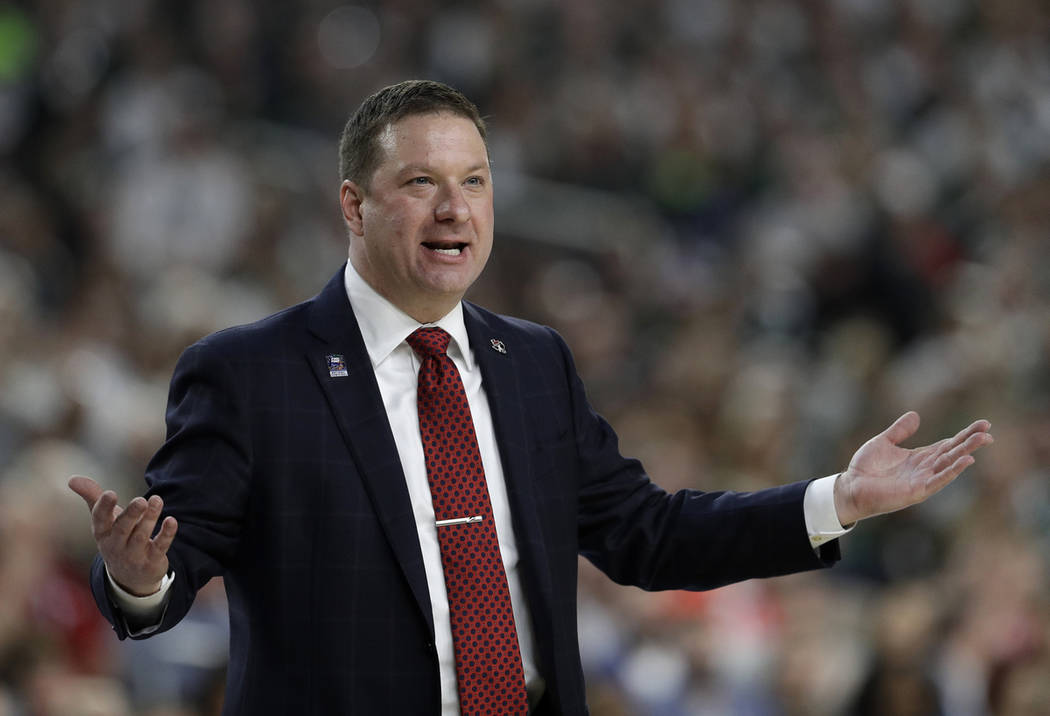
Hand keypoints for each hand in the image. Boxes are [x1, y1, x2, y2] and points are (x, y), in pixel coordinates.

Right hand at [68, 475, 177, 596]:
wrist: (130, 577)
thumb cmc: (116, 538)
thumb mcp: (104, 520)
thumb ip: (92, 497)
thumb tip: (71, 479)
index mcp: (102, 533)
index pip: (100, 520)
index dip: (104, 507)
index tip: (110, 493)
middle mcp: (116, 545)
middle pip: (122, 529)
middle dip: (131, 514)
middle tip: (141, 500)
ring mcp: (134, 555)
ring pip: (142, 536)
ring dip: (150, 518)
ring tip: (157, 500)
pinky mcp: (152, 561)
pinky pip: (159, 547)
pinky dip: (166, 534)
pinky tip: (171, 521)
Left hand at [834, 412, 992, 525]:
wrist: (850, 487)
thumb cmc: (865, 468)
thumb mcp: (882, 442)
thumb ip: (899, 430)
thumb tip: (916, 415)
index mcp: (920, 457)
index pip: (948, 444)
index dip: (965, 435)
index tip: (983, 424)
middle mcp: (925, 468)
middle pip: (953, 452)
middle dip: (971, 442)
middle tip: (989, 431)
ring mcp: (923, 480)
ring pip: (950, 464)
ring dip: (967, 452)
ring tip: (983, 440)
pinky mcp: (917, 491)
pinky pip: (939, 480)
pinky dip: (953, 470)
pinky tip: (966, 460)